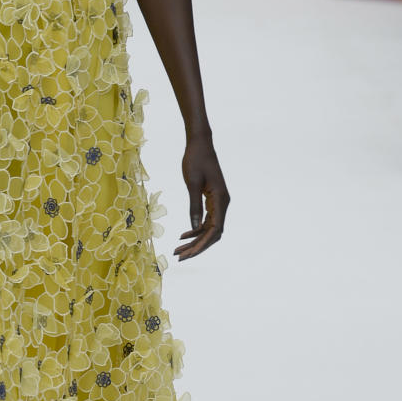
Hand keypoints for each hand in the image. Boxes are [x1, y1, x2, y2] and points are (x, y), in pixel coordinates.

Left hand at [175, 133, 228, 259]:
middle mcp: (223, 203)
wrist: (200, 143)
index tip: (188, 254)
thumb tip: (194, 228)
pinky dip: (196, 229)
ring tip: (178, 250)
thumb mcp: (192, 183)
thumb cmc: (195, 160)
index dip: (202, 244)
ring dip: (195, 240)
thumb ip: (194, 206)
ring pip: (209, 228)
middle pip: (213, 233)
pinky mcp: (212, 199)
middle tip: (179, 257)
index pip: (214, 230)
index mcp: (221, 200)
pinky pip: (206, 220)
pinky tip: (183, 236)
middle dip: (197, 247)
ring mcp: (219, 202)